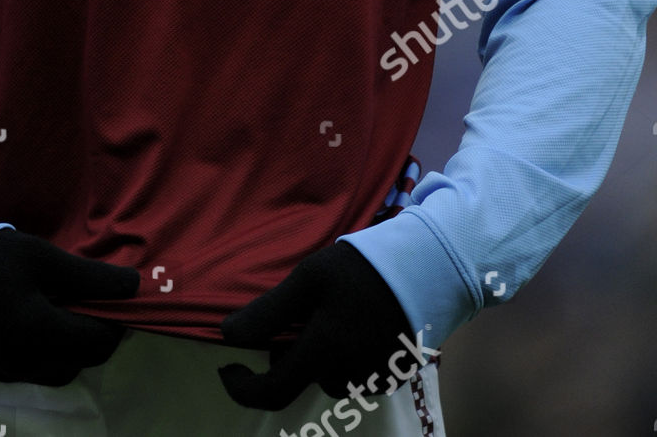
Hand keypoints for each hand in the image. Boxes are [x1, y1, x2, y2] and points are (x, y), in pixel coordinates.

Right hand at [0, 227, 139, 385]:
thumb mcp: (44, 258)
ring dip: (79, 347)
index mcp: (35, 331)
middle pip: (82, 361)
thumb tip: (134, 286)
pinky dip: (56, 353)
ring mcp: (8, 370)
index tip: (123, 297)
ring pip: (63, 371)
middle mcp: (23, 361)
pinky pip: (40, 371)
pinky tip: (53, 323)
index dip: (117, 321)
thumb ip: (90, 277)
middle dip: (100, 336)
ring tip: (79, 311)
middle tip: (105, 304)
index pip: (95, 340)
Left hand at [217, 241, 414, 410]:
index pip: (274, 391)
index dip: (244, 388)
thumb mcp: (309, 277)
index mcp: (327, 350)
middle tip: (299, 312)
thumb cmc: (362, 267)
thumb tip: (227, 335)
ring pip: (329, 376)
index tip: (228, 368)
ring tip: (333, 310)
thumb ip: (269, 311)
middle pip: (303, 377)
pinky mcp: (395, 376)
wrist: (429, 266)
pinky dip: (345, 355)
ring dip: (319, 353)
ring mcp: (376, 380)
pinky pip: (356, 374)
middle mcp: (351, 376)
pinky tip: (356, 322)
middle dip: (290, 353)